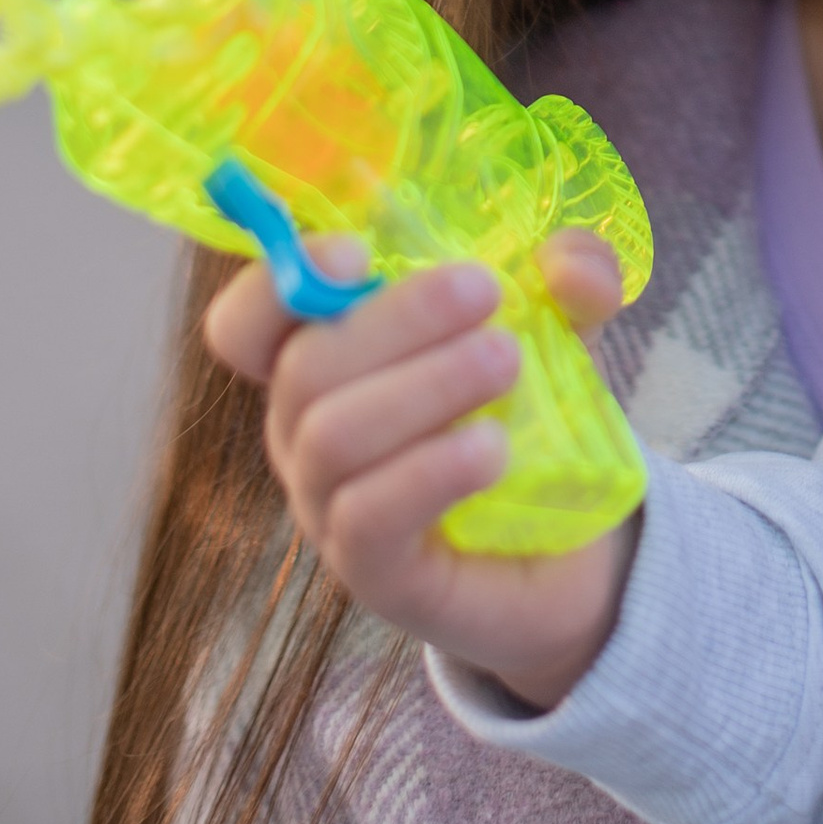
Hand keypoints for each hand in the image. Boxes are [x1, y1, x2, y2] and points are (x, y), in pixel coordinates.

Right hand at [205, 230, 634, 707]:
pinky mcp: (374, 573)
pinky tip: (494, 449)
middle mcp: (306, 433)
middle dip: (398, 317)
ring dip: (425, 386)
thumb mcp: (564, 329)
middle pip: (303, 367)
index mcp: (326, 358)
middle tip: (490, 294)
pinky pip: (367, 517)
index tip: (359, 250)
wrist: (577, 550)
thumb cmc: (535, 416)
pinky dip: (431, 471)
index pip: (246, 325)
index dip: (277, 282)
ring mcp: (330, 508)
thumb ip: (573, 281)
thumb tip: (569, 262)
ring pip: (332, 437)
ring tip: (508, 363)